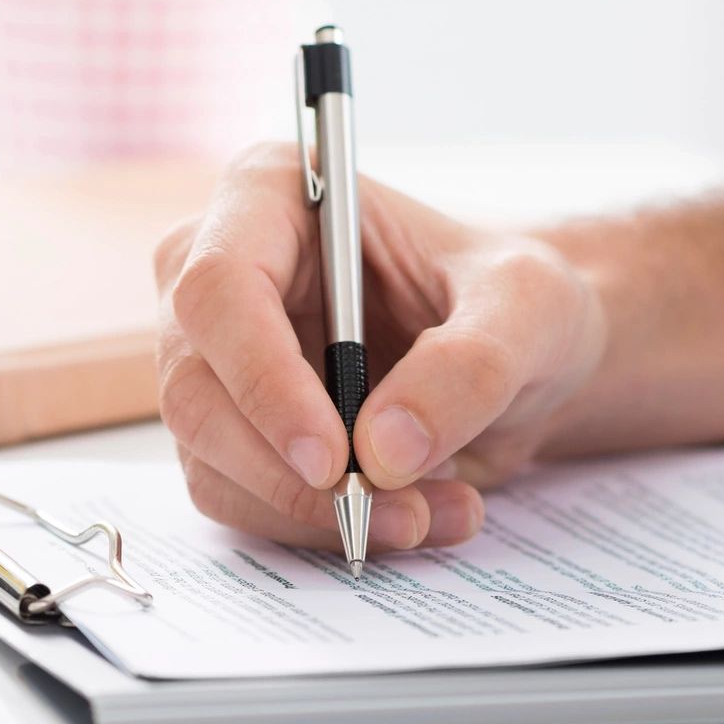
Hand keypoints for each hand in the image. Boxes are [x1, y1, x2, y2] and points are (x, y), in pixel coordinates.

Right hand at [154, 144, 607, 550]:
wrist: (515, 359)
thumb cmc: (509, 298)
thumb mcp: (528, 308)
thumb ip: (471, 365)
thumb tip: (383, 450)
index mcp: (269, 198)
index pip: (219, 289)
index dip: (262, 380)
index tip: (334, 458)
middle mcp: (215, 274)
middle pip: (196, 390)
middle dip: (293, 473)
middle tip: (394, 509)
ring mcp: (210, 359)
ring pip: (211, 461)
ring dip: (315, 511)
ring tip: (429, 513)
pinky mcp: (226, 432)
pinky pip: (239, 500)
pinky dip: (317, 526)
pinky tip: (407, 514)